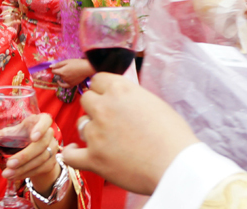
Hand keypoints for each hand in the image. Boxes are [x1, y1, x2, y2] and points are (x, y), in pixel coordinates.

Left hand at [0, 112, 59, 184]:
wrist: (33, 154)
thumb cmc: (20, 139)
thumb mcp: (10, 135)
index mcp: (39, 121)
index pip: (45, 120)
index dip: (41, 128)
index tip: (33, 137)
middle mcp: (49, 134)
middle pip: (41, 145)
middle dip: (24, 156)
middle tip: (9, 164)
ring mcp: (52, 149)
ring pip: (40, 159)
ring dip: (22, 168)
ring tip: (7, 174)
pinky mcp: (51, 163)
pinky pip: (39, 169)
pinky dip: (25, 173)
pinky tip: (14, 176)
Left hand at [51, 59, 93, 87]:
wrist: (86, 68)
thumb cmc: (77, 63)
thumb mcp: (66, 61)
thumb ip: (58, 64)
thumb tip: (50, 67)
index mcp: (62, 72)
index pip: (54, 71)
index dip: (54, 68)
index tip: (56, 67)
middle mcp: (64, 78)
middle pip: (59, 74)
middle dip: (60, 71)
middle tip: (67, 66)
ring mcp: (68, 82)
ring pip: (62, 78)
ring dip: (63, 75)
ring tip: (70, 70)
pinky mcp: (72, 84)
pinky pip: (65, 86)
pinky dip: (61, 84)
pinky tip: (60, 82)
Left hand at [60, 73, 198, 194]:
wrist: (176, 165)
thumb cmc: (173, 135)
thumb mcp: (153, 102)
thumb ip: (132, 97)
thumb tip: (121, 99)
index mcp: (120, 89)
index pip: (97, 80)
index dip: (104, 89)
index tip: (108, 97)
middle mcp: (104, 107)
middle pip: (86, 100)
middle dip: (96, 107)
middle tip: (110, 119)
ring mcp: (96, 133)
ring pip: (81, 125)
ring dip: (90, 130)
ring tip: (105, 139)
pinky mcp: (94, 158)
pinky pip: (70, 154)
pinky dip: (72, 153)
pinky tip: (76, 150)